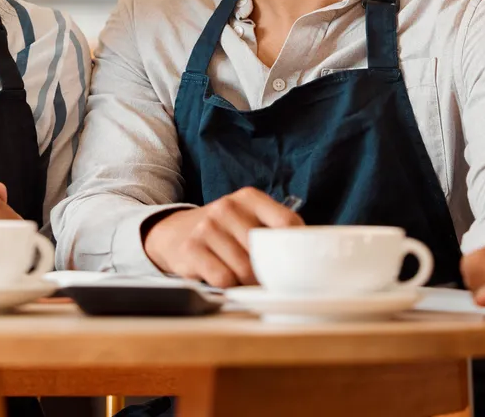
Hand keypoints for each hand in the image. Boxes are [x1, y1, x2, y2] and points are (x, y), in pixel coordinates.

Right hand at [143, 187, 303, 287]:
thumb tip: (311, 256)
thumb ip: (276, 229)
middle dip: (268, 271)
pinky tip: (222, 276)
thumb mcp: (248, 218)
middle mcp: (227, 208)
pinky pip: (223, 279)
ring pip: (244, 269)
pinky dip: (228, 285)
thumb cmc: (224, 231)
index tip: (299, 263)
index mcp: (249, 198)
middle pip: (265, 253)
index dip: (296, 248)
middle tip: (265, 275)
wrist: (173, 232)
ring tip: (241, 275)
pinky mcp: (191, 249)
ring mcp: (207, 227)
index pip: (286, 223)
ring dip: (247, 281)